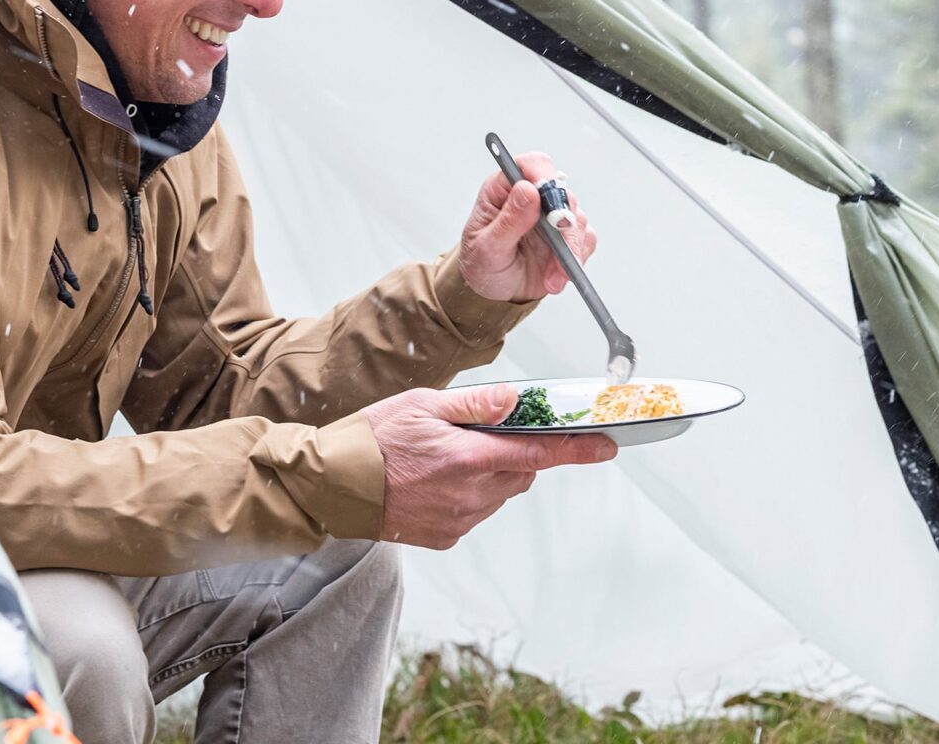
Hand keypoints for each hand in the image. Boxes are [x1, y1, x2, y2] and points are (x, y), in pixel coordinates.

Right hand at [366, 383, 616, 548]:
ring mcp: (459, 520)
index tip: (606, 446)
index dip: (577, 450)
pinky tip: (436, 482)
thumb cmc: (371, 439)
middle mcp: (470, 495)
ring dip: (491, 475)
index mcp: (467, 459)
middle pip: (522, 473)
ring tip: (448, 459)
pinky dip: (470, 495)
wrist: (332, 486)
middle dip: (517, 453)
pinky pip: (476, 512)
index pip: (538, 453)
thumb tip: (516, 400)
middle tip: (483, 436)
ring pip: (501, 493)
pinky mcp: (446, 537)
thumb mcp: (421, 405)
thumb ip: (474, 405)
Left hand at [456, 151, 597, 301]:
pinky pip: (585, 240)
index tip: (546, 197)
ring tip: (551, 276)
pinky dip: (575, 260)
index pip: (528, 166)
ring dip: (568, 249)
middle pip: (560, 191)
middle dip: (562, 220)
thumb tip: (528, 190)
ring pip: (576, 217)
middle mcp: (531, 199)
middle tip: (559, 245)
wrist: (494, 292)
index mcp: (503, 191)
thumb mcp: (486, 248)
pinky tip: (556, 277)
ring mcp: (551, 217)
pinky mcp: (567, 236)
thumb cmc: (481, 266)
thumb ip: (508, 221)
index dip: (542, 174)